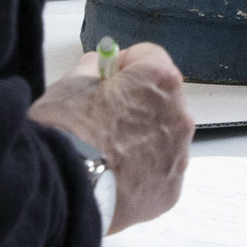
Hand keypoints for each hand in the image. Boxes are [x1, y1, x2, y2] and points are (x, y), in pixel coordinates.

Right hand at [29, 43, 191, 232]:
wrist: (66, 189)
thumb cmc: (69, 132)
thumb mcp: (69, 84)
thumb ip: (91, 70)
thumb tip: (97, 70)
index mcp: (159, 81)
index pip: (149, 56)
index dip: (122, 64)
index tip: (103, 77)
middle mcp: (179, 116)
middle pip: (159, 98)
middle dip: (134, 102)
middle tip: (101, 115)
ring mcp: (178, 156)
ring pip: (161, 136)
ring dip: (140, 136)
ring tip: (104, 149)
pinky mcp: (171, 190)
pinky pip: (159, 170)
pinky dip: (141, 169)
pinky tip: (113, 173)